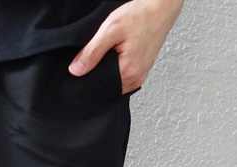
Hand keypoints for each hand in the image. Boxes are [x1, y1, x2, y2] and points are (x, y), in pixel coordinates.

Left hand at [68, 0, 183, 94]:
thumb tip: (76, 70)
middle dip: (96, 75)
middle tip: (91, 57)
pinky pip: (122, 76)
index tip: (80, 67)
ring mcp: (140, 76)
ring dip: (105, 72)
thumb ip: (92, 52)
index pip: (99, 87)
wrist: (160, 8)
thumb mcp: (111, 30)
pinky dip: (114, 69)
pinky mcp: (141, 70)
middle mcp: (135, 80)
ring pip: (114, 82)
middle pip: (107, 86)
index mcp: (128, 73)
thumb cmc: (140, 16)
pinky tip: (113, 57)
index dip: (87, 78)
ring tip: (104, 54)